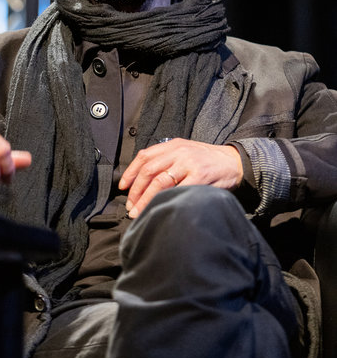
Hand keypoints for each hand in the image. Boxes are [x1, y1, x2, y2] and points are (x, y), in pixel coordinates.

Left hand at [119, 138, 242, 218]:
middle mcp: (179, 152)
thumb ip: (167, 161)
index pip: (144, 156)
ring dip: (145, 199)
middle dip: (135, 191)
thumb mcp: (185, 152)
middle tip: (130, 206)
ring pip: (159, 181)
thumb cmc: (207, 161)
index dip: (130, 172)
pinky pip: (178, 190)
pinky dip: (166, 201)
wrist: (235, 162)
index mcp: (172, 145)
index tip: (122, 187)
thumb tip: (143, 180)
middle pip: (148, 170)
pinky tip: (160, 209)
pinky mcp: (200, 176)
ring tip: (139, 212)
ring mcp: (189, 163)